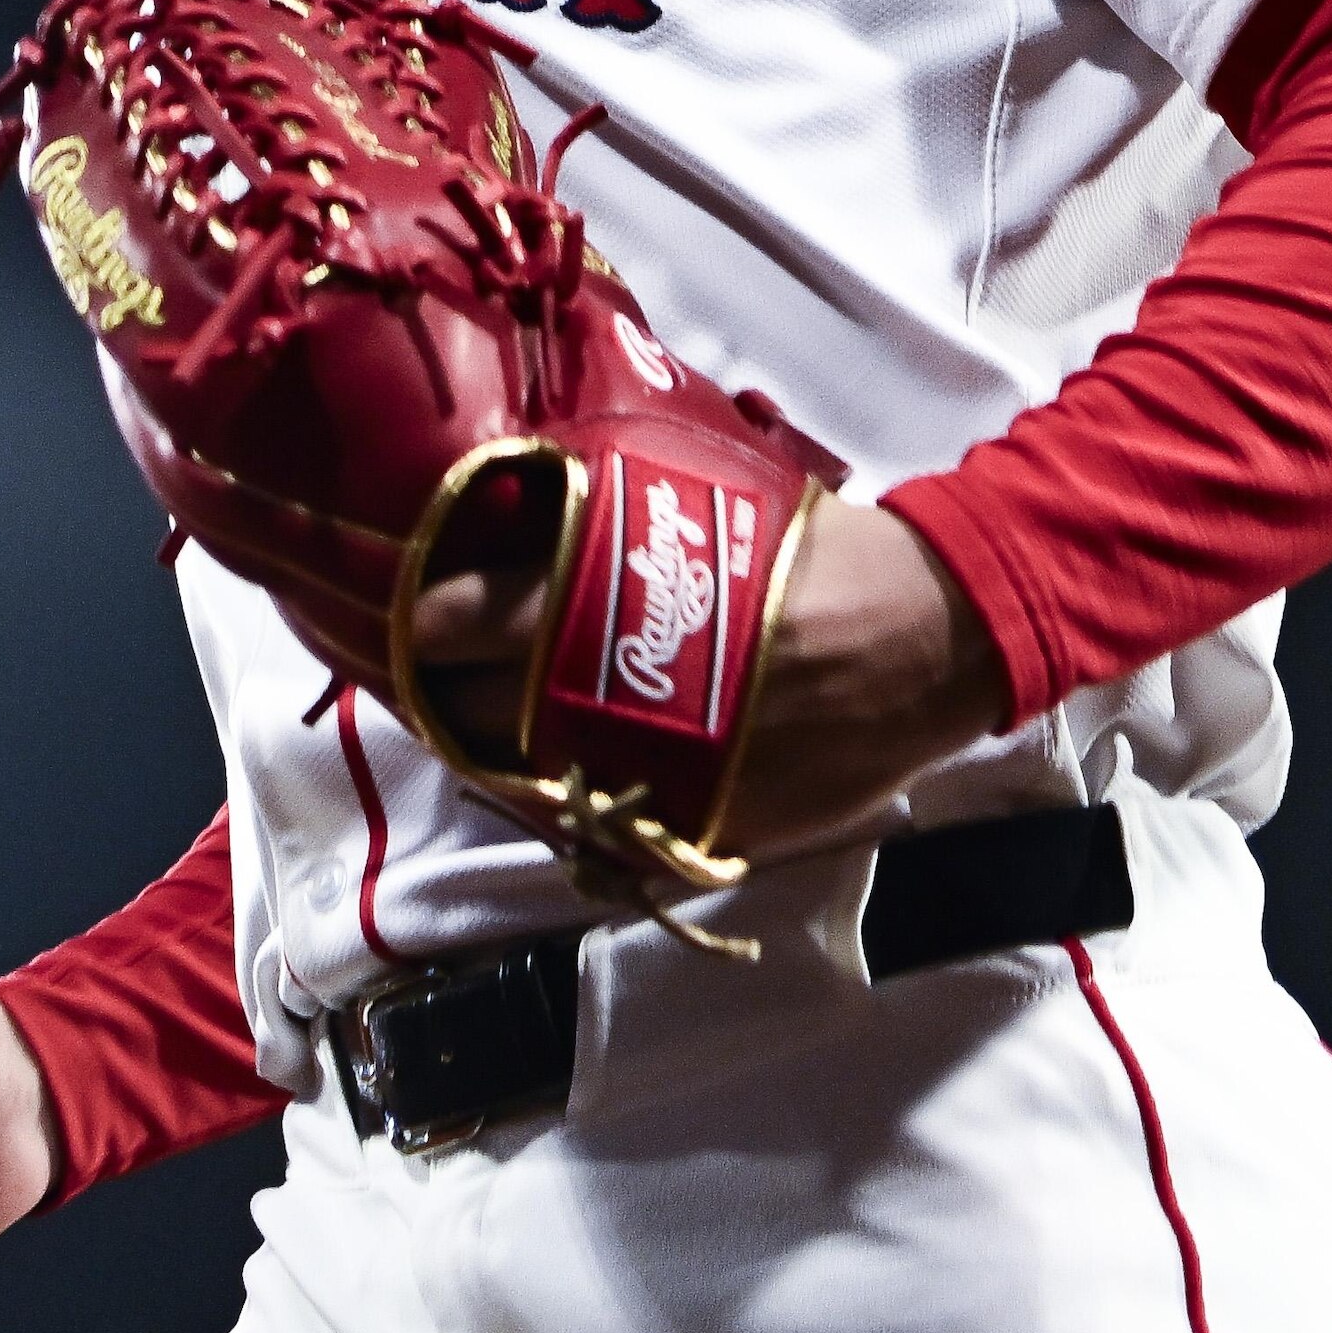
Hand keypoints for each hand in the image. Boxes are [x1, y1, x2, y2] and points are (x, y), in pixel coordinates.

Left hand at [308, 491, 1011, 865]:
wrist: (938, 636)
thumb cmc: (825, 554)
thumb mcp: (716, 504)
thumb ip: (618, 513)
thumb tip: (523, 494)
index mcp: (615, 610)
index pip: (460, 624)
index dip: (414, 617)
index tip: (393, 603)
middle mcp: (618, 708)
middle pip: (473, 715)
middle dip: (438, 691)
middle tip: (424, 667)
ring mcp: (655, 785)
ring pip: (524, 785)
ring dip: (493, 753)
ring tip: (482, 720)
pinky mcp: (698, 835)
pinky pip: (597, 839)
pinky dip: (569, 808)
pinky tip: (561, 776)